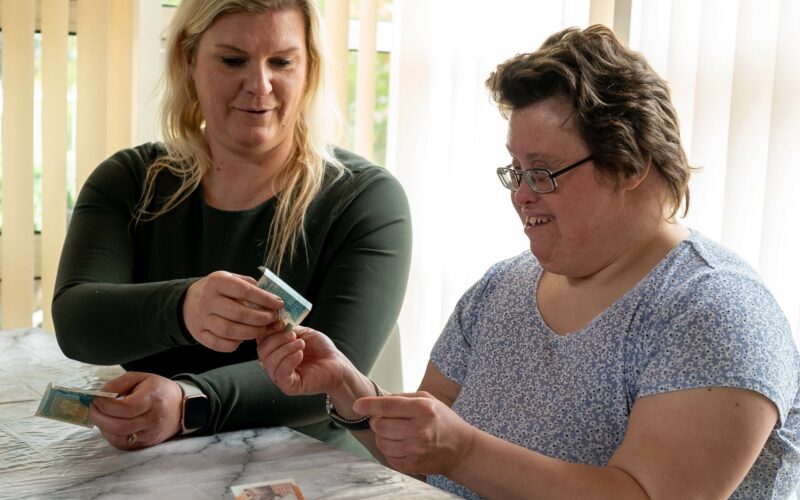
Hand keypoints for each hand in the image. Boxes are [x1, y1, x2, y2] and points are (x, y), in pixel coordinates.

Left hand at [89, 372, 183, 448]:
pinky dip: (110, 435)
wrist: (180, 407)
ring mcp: (150, 434)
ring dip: (103, 427)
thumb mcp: (140, 378)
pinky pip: (122, 444)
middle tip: (92, 408)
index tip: (96, 398)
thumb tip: (99, 395)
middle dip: (99, 417)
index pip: (126, 407)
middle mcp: (153, 419)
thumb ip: (118, 384)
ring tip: (100, 415)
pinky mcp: (146, 444)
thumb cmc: (157, 390)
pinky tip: (109, 425)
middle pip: (119, 425)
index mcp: (153, 399)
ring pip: (118, 437)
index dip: (106, 404)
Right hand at [183, 271, 285, 351]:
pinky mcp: (199, 334)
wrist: (186, 302)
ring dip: (251, 333)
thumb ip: (249, 285)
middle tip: (273, 319)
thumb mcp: (229, 279)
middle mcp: (207, 300)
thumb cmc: (217, 290)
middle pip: (239, 313)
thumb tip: (272, 296)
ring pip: (229, 331)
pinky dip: (234, 344)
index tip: (279, 304)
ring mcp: (202, 319)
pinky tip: (243, 338)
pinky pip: (219, 344)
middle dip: (261, 318)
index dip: (265, 299)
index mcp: (217, 282)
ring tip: (262, 329)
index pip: (245, 291)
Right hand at [256, 326, 351, 395]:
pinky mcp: (288, 387)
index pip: (261, 341)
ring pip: (271, 362)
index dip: (268, 330)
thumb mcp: (303, 333)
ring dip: (286, 349)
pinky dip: (289, 360)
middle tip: (293, 335)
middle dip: (277, 339)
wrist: (336, 364)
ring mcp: (280, 377)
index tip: (281, 323)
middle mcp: (274, 364)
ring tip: (301, 344)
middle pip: (262, 351)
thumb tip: (275, 322)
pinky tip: (300, 354)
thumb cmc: (320, 349)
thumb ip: (287, 328)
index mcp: (275, 351)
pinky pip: (281, 374)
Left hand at [353, 391, 475, 475]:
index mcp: (423, 409)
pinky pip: (388, 457)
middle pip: (380, 425)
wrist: (462, 449)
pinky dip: (389, 449)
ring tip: (394, 432)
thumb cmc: (442, 420)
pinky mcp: (412, 465)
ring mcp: (416, 450)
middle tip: (384, 419)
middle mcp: (420, 430)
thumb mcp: (428, 399)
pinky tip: (401, 444)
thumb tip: (377, 401)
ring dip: (382, 436)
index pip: (388, 406)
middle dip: (376, 421)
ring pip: (381, 442)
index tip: (357, 405)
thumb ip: (402, 397)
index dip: (369, 405)